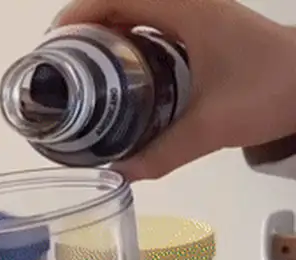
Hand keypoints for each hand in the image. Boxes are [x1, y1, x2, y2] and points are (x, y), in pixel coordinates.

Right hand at [53, 0, 295, 179]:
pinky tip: (122, 78)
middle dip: (85, 28)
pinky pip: (153, 27)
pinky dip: (129, 43)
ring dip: (106, 34)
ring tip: (82, 72)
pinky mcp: (203, 31)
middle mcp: (187, 4)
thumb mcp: (212, 127)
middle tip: (62, 67)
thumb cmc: (271, 93)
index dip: (78, 13)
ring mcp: (197, 15)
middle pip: (120, 0)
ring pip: (136, 12)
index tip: (54, 46)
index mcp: (186, 9)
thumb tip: (118, 176)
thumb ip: (163, 154)